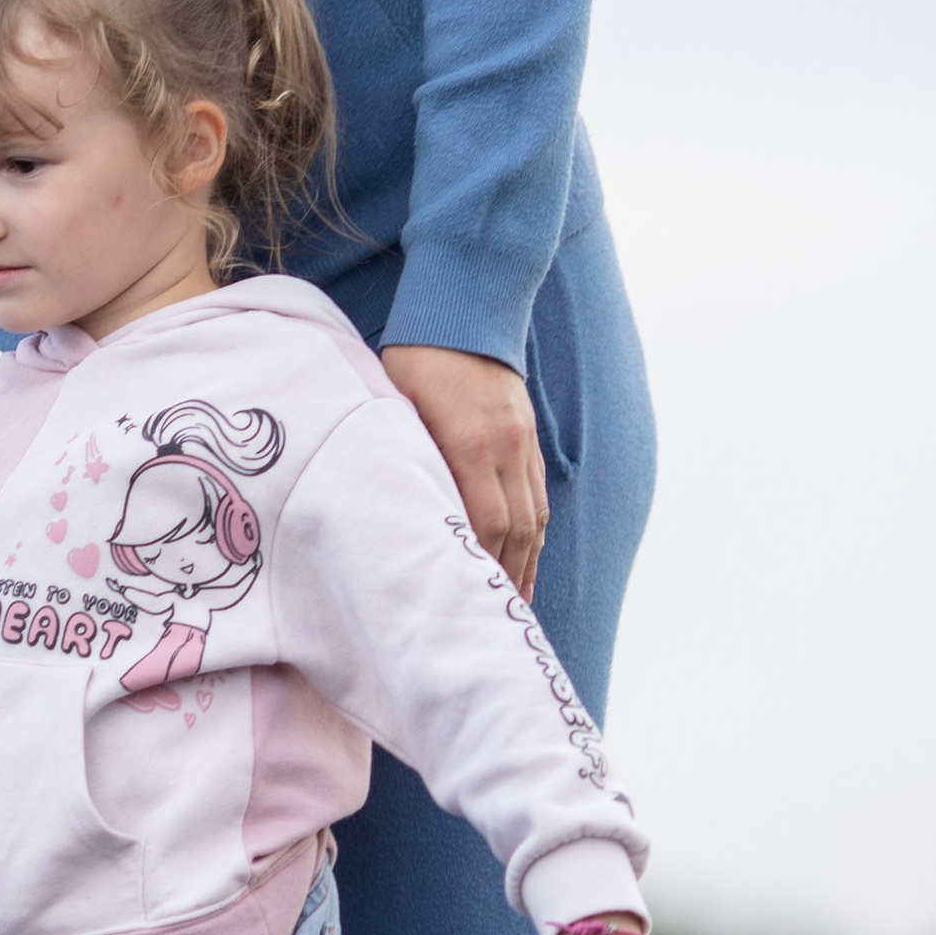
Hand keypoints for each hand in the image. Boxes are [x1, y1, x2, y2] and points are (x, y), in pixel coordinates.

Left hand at [382, 344, 547, 598]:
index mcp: (470, 441)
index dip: (479, 565)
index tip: (466, 600)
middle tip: (489, 621)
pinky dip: (533, 535)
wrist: (464, 312)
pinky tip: (524, 560)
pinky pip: (538, 498)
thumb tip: (405, 515)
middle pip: (516, 530)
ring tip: (513, 605)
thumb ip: (408, 458)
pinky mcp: (530, 439)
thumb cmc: (415, 361)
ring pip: (534, 519)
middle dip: (505, 578)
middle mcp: (506, 447)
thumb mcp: (397, 406)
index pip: (485, 522)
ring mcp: (524, 443)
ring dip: (525, 564)